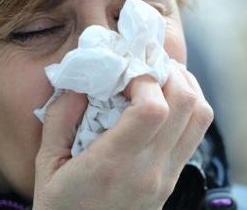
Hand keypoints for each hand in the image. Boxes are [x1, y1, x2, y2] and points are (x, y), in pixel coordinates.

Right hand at [33, 62, 213, 209]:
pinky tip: (161, 103)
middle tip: (145, 65)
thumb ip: (59, 119)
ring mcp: (166, 178)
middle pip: (187, 105)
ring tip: (158, 78)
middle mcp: (149, 171)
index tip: (123, 72)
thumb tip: (81, 84)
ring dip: (185, 87)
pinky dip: (186, 108)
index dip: (145, 78)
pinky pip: (194, 134)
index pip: (154, 108)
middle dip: (169, 72)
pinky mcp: (171, 182)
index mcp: (113, 165)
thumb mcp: (46, 165)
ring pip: (200, 118)